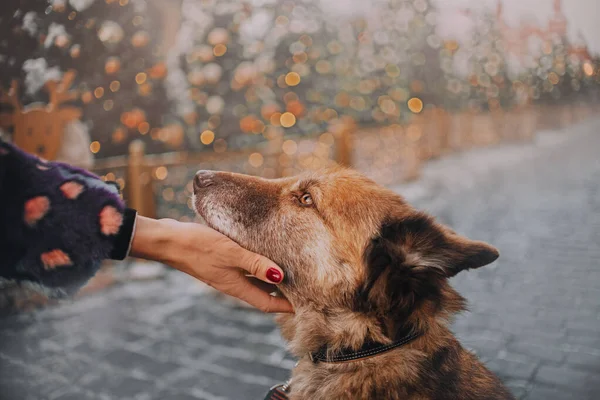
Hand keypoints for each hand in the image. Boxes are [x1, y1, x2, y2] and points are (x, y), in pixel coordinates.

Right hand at [130, 216, 292, 312]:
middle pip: (264, 292)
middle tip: (305, 283)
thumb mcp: (231, 253)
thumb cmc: (198, 247)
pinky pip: (246, 266)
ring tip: (293, 266)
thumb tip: (280, 276)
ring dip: (272, 275)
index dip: (287, 307)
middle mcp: (233, 283)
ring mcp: (227, 273)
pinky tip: (266, 250)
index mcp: (236, 287)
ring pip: (255, 279)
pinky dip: (259, 263)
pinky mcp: (221, 261)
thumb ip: (255, 264)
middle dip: (284, 291)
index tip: (306, 304)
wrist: (168, 240)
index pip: (268, 304)